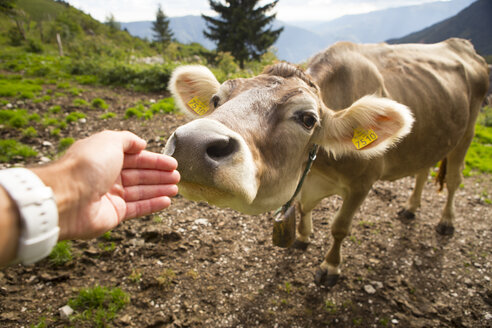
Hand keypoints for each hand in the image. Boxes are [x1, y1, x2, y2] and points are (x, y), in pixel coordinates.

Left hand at [33, 130, 179, 239]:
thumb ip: (127, 139)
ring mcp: (110, 196)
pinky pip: (137, 208)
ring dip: (159, 189)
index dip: (155, 160)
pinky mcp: (114, 214)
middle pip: (140, 174)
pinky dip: (153, 204)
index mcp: (105, 157)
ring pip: (141, 191)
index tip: (173, 163)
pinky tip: (167, 201)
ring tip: (176, 188)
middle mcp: (107, 176)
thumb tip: (141, 144)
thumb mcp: (109, 141)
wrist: (67, 198)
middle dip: (159, 175)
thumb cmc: (87, 165)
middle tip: (177, 176)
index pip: (136, 158)